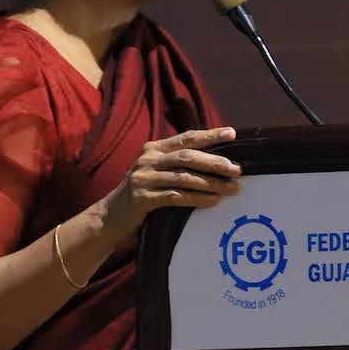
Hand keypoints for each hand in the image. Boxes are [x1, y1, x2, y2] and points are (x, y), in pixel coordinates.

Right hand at [100, 127, 240, 242]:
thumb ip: (177, 164)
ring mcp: (143, 178)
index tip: (232, 133)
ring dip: (211, 183)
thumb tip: (217, 162)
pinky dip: (197, 198)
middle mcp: (148, 159)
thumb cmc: (143, 193)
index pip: (186, 138)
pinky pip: (175, 197)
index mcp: (154, 148)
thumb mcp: (156, 172)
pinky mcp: (142, 198)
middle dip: (215, 162)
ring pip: (184, 177)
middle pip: (187, 157)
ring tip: (231, 189)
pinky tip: (213, 201)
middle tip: (237, 169)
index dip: (210, 135)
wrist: (111, 216)